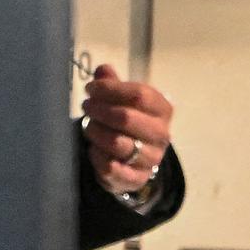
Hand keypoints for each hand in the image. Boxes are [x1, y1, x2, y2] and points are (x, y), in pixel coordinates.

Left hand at [82, 65, 172, 194]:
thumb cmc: (130, 120)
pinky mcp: (137, 178)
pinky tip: (93, 149)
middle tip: (86, 106)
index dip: (110, 89)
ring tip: (88, 126)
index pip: (139, 94)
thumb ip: (113, 83)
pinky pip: (111, 167)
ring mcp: (151, 158)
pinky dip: (97, 157)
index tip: (91, 89)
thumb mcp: (124, 99)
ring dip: (96, 132)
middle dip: (100, 110)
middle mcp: (162, 134)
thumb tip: (102, 70)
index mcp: (163, 109)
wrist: (137, 157)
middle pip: (126, 118)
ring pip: (117, 143)